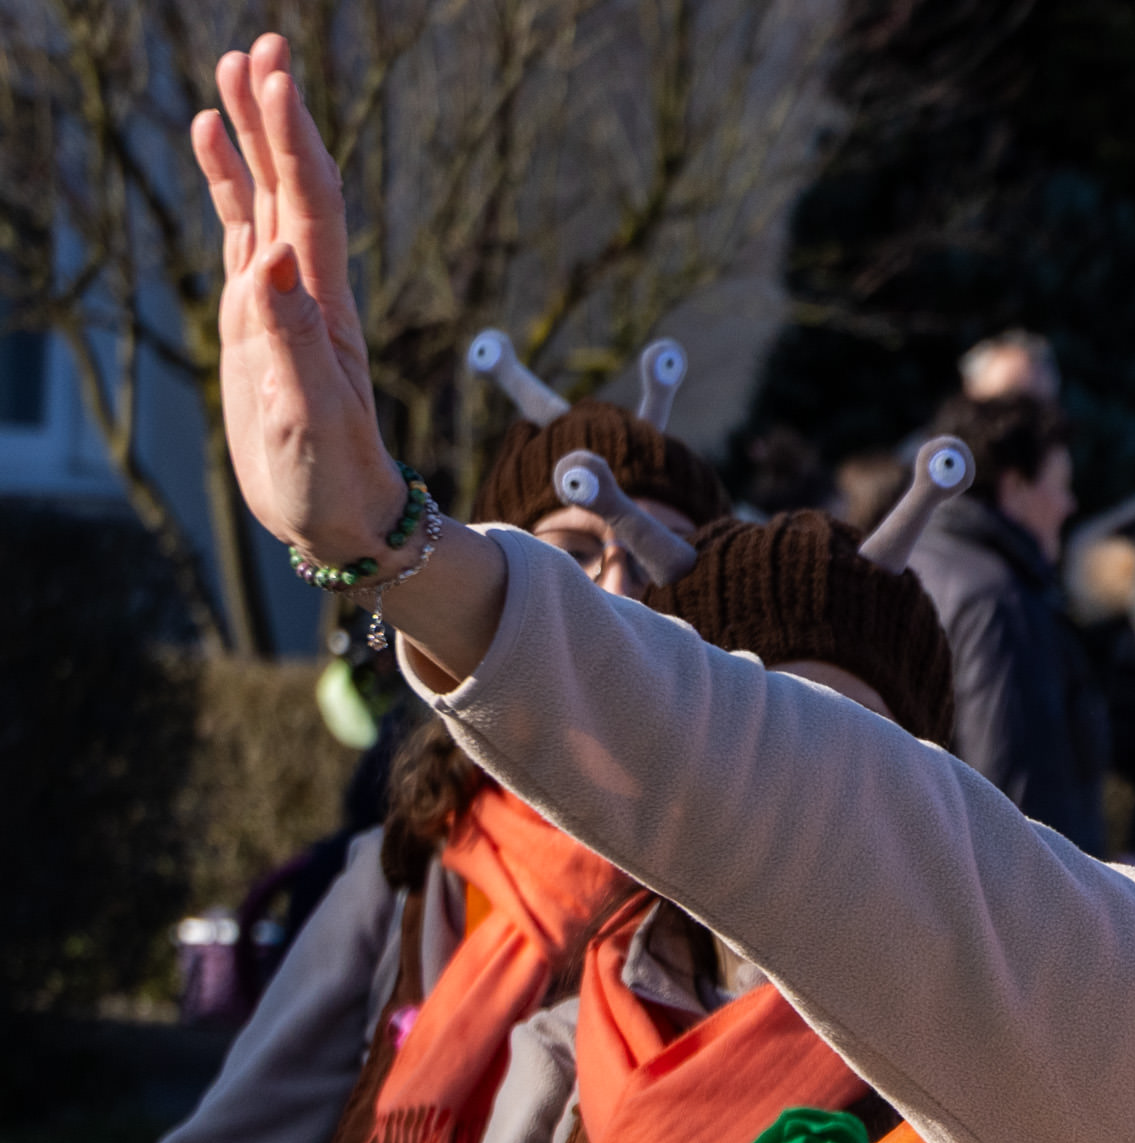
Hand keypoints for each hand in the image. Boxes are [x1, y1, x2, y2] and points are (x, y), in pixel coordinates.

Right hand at [190, 37, 398, 565]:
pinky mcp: (258, 317)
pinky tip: (214, 142)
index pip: (308, 205)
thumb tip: (274, 260)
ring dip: (253, 136)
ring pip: (266, 199)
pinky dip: (230, 184)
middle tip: (262, 46)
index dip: (292, 140)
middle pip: (292, 186)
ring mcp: (282, 301)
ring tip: (234, 70)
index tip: (277, 76)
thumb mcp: (311, 421)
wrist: (342, 524)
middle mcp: (307, 293)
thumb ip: (295, 344)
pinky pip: (242, 233)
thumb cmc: (334, 484)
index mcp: (323, 310)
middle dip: (278, 117)